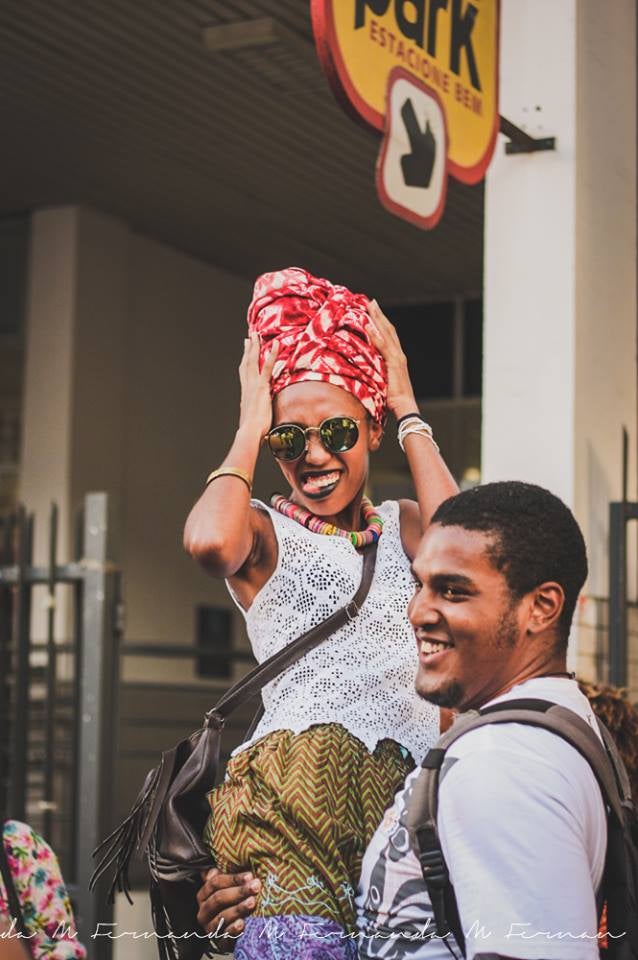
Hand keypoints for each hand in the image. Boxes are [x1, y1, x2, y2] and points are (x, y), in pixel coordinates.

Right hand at [197, 868, 260, 940]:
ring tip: (252, 902)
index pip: (214, 883)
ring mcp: (211, 928)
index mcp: (203, 896)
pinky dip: (233, 930)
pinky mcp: (220, 942)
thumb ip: (221, 875)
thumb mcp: (226, 885)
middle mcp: (204, 912)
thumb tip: (212, 871)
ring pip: (222, 917)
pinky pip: (224, 937)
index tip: (249, 876)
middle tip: (255, 887)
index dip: (232, 878)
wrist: (235, 927)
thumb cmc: (232, 900)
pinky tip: (242, 923)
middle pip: (218, 899)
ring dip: (238, 909)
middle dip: (238, 892)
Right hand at [238, 333, 278, 436]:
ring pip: (253, 361)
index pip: (244, 373)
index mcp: (246, 393)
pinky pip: (267, 367)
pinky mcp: (262, 387)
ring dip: (256, 346)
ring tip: (257, 335)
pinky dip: (271, 354)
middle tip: (249, 337)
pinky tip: (276, 344)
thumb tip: (259, 422)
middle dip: (248, 349)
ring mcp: (254, 385)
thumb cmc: (253, 431)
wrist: (250, 432)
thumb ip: (257, 416)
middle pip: (246, 363)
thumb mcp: (254, 420)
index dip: (244, 361)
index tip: (245, 351)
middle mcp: (248, 386)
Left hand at [366, 300, 417, 419]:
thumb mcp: (384, 383)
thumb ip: (377, 373)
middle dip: (379, 314)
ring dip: (377, 318)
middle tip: (371, 301)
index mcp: (397, 358)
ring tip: (369, 306)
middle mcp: (399, 354)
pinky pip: (383, 346)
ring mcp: (398, 358)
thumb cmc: (394, 400)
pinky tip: (369, 325)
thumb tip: (365, 371)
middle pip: (389, 329)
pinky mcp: (394, 363)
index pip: (389, 336)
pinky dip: (376, 335)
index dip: (381, 323)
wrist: (405, 407)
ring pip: (387, 333)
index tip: (373, 311)